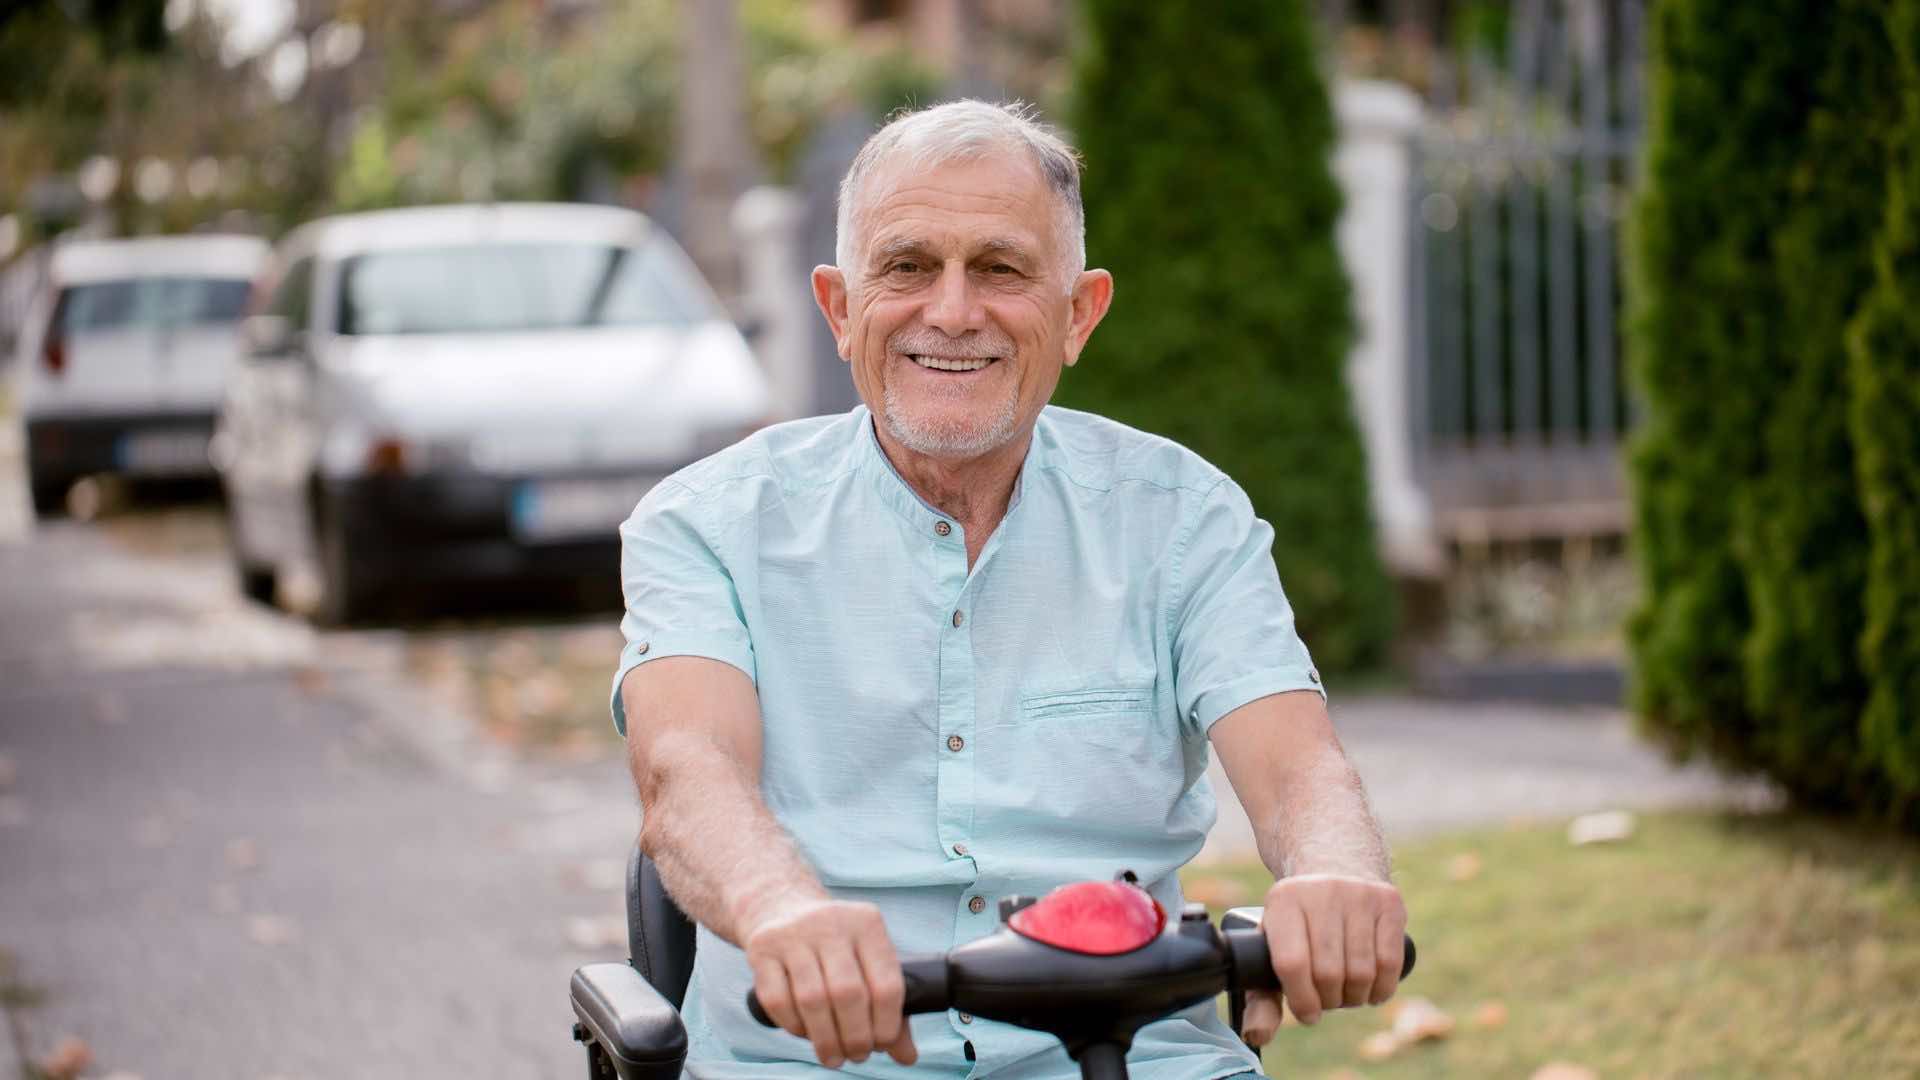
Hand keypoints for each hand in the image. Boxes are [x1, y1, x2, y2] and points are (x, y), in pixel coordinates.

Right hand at [743, 897, 918, 1068]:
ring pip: (812, 1000)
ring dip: (825, 1039)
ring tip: (834, 1056)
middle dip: (855, 1036)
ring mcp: (792, 933)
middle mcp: (830, 922)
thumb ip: (889, 1006)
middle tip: (856, 1055)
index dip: (887, 1024)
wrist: (782, 907)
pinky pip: (777, 1001)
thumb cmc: (836, 945)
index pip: (886, 984)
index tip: (882, 1044)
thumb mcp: (867, 960)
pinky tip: (805, 1033)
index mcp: (867, 922)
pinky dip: (794, 1026)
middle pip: (848, 993)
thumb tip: (907, 1056)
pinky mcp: (761, 948)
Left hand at [1241, 874, 1406, 1043]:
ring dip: (1355, 997)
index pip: (1292, 963)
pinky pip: (1390, 962)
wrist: (1337, 871)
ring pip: (1361, 971)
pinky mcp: (1389, 902)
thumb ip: (1260, 996)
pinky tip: (1371, 991)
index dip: (1302, 999)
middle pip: (1328, 972)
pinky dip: (1382, 989)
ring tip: (1346, 994)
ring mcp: (1358, 893)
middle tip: (1327, 1000)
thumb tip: (1256, 1034)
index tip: (1307, 1013)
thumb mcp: (1272, 950)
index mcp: (1283, 901)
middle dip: (1329, 1001)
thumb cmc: (1300, 927)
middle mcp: (1320, 891)